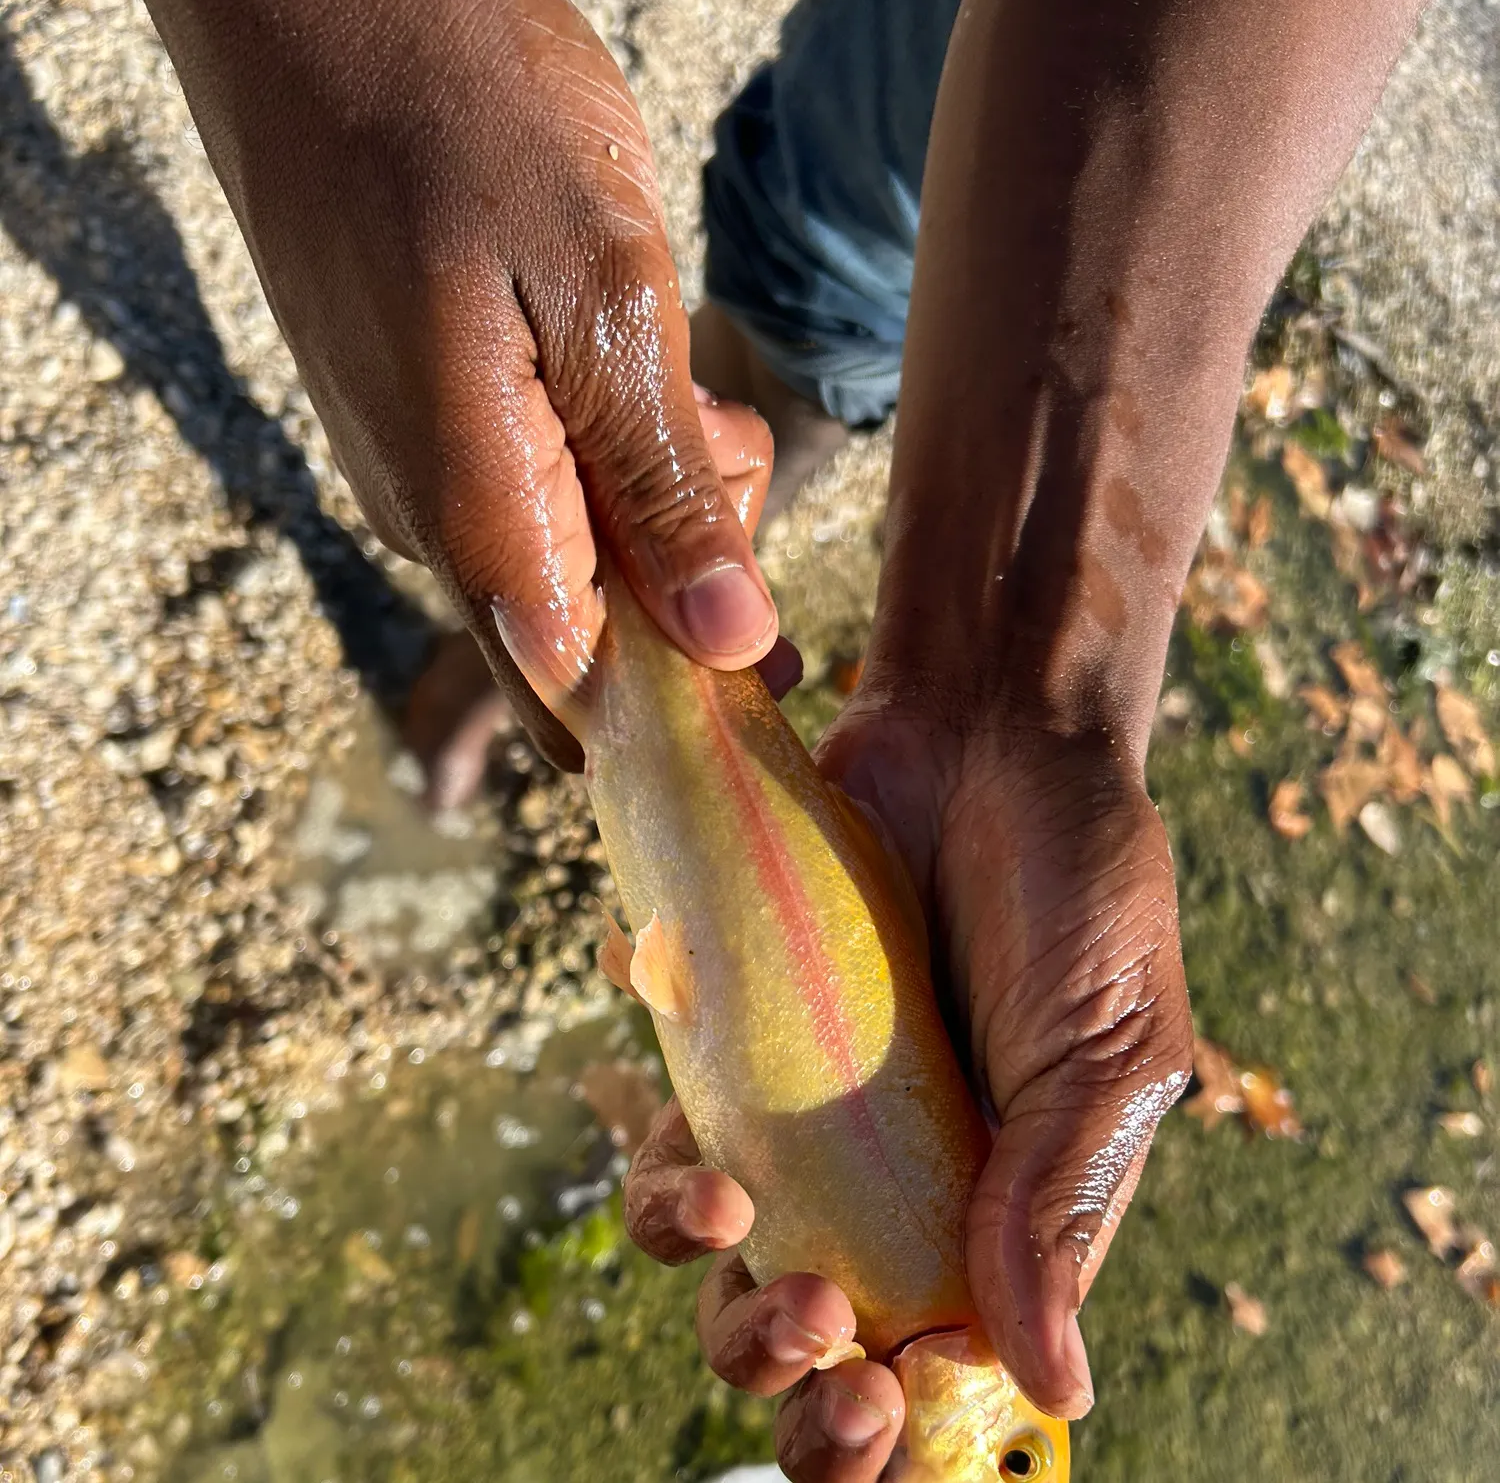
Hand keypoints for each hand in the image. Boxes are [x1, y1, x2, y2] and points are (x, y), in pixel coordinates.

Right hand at [140, 0, 777, 767]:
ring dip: (656, 499)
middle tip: (724, 444)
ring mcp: (428, 471)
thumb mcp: (609, 302)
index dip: (684, 704)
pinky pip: (541, 486)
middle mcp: (440, 522)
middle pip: (596, 635)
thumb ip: (663, 486)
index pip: (583, 703)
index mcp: (480, 518)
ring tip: (682, 384)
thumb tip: (729, 643)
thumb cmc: (462, 119)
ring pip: (576, 553)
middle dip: (687, 572)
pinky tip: (633, 366)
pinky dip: (613, 450)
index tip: (769, 651)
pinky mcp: (431, 420)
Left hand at [625, 694, 1192, 1482]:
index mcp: (1002, 1217)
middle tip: (817, 1336)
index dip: (894, 1434)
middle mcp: (896, 1187)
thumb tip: (1051, 1384)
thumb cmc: (1079, 891)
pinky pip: (677, 1135)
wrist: (992, 738)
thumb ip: (1066, 1206)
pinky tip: (695, 1141)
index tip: (881, 1408)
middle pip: (813, 1348)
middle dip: (792, 1385)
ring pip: (723, 1264)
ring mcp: (811, 1120)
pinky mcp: (743, 1042)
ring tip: (736, 1223)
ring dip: (712, 1289)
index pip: (939, 1379)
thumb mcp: (1107, 1052)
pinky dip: (665, 1166)